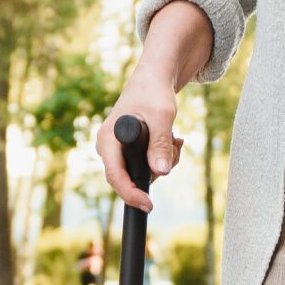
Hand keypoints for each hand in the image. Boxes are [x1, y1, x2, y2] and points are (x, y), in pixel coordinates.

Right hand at [95, 62, 183, 213]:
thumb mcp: (161, 116)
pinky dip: (164, 157)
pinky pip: (147, 165)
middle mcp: (109, 147)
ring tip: (175, 138)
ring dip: (164, 161)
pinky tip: (173, 139)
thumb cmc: (153, 92)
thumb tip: (161, 172)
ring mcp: (119, 150)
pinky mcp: (131, 150)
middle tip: (175, 150)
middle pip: (130, 177)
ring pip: (143, 172)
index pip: (114, 175)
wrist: (153, 79)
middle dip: (156, 171)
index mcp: (109, 139)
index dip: (130, 193)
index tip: (148, 204)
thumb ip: (160, 144)